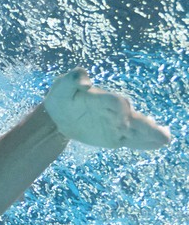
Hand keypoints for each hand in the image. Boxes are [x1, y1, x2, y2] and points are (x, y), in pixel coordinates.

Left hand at [43, 68, 171, 149]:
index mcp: (100, 98)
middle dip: (145, 126)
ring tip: (166, 139)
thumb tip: (85, 81)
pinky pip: (131, 140)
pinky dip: (144, 142)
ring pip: (136, 129)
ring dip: (151, 134)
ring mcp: (115, 124)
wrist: (57, 115)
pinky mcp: (114, 136)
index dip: (120, 110)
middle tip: (161, 134)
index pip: (114, 102)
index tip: (124, 122)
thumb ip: (72, 79)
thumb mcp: (62, 86)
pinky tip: (159, 144)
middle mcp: (112, 111)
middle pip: (132, 117)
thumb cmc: (61, 96)